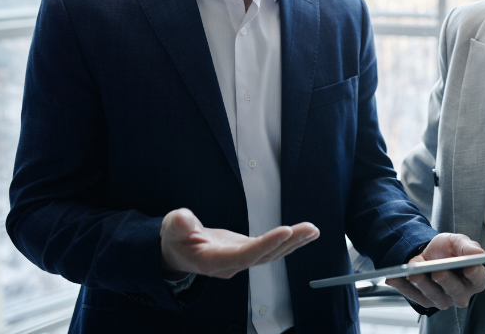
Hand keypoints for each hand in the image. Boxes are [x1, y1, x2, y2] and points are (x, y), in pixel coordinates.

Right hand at [160, 208, 318, 278]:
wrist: (177, 251)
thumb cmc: (175, 238)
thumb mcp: (171, 227)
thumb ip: (179, 224)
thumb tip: (185, 221)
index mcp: (213, 260)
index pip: (244, 255)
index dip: (266, 245)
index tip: (285, 231)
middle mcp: (231, 264)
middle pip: (264, 256)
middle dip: (288, 243)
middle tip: (308, 229)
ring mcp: (240, 259)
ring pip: (272, 254)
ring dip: (294, 242)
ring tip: (313, 230)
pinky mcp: (246, 252)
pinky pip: (271, 249)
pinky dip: (289, 241)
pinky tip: (305, 233)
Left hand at [385, 233, 484, 309]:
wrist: (428, 252)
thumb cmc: (447, 250)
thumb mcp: (457, 242)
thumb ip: (468, 247)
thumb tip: (479, 254)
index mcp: (474, 279)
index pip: (478, 280)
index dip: (475, 275)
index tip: (470, 267)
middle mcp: (460, 293)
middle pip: (456, 292)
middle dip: (446, 281)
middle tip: (438, 272)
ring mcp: (442, 299)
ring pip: (434, 296)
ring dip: (423, 284)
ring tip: (414, 273)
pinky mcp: (425, 300)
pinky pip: (413, 295)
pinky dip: (403, 286)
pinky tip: (393, 278)